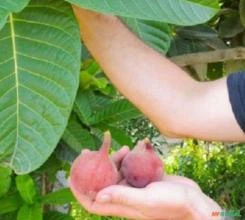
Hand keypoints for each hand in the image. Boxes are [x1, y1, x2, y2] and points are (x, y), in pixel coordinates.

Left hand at [70, 148, 220, 219]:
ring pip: (117, 171)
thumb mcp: (147, 200)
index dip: (79, 190)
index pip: (92, 201)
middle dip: (95, 167)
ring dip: (116, 159)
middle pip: (103, 181)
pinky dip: (131, 157)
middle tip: (91, 151)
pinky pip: (131, 166)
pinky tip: (137, 147)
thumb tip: (96, 195)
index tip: (70, 174)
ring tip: (123, 148)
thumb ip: (123, 197)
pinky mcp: (143, 178)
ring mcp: (134, 186)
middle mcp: (125, 195)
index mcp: (121, 204)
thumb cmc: (172, 204)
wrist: (193, 201)